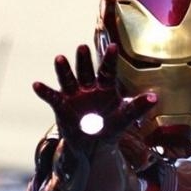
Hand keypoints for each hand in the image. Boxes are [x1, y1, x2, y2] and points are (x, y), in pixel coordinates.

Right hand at [33, 44, 155, 150]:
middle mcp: (89, 87)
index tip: (112, 47)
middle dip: (84, 60)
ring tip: (59, 58)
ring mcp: (74, 95)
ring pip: (68, 79)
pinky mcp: (62, 105)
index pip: (107, 71)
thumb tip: (155, 97)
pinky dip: (44, 91)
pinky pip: (52, 96)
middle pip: (85, 71)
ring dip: (64, 69)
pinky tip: (36, 84)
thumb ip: (137, 107)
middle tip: (82, 47)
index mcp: (105, 87)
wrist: (92, 144)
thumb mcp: (124, 117)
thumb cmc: (110, 126)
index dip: (109, 60)